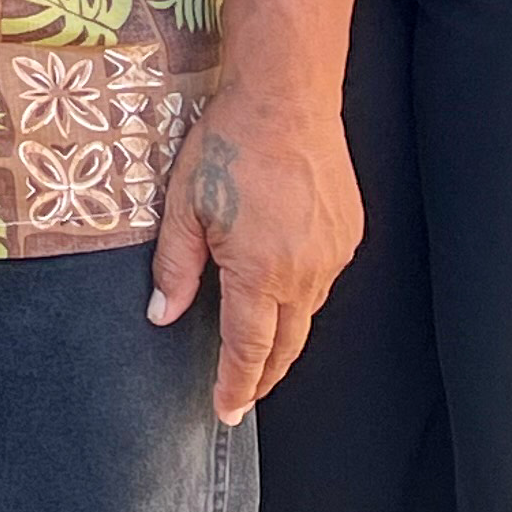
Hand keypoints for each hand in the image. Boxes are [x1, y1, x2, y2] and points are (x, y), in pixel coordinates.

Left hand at [146, 87, 360, 423]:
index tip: (226, 410)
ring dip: (283, 332)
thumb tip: (163, 314)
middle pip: (287, 345)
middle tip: (243, 393)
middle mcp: (304, 273)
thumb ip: (176, 267)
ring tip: (258, 343)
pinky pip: (323, 279)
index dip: (236, 385)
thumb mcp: (183, 206)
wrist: (286, 101)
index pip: (248, 349)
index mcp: (260, 272)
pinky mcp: (348, 235)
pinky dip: (300, 292)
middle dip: (264, 375)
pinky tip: (280, 283)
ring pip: (307, 313)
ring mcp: (332, 255)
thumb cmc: (230, 146)